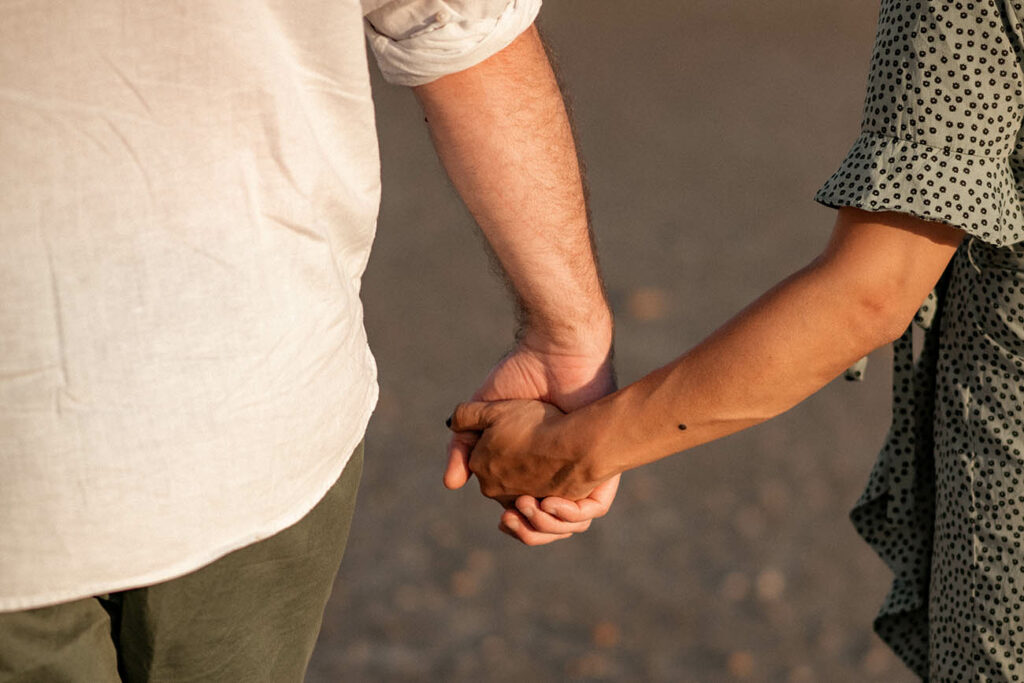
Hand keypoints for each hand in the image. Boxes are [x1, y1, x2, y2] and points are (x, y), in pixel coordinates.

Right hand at [444, 339, 618, 544]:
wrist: (557, 355)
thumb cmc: (521, 377)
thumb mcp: (482, 414)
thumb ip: (463, 446)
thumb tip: (452, 484)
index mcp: (530, 461)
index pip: (520, 508)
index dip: (512, 521)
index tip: (503, 518)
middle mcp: (556, 469)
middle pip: (543, 521)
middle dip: (528, 528)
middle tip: (511, 519)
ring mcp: (579, 467)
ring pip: (568, 522)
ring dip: (547, 526)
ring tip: (528, 509)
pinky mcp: (601, 459)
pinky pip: (594, 507)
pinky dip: (573, 515)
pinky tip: (551, 502)